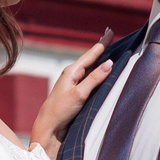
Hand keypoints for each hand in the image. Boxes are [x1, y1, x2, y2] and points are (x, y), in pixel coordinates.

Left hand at [31, 37, 115, 159]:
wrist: (49, 127)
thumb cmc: (61, 110)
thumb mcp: (80, 94)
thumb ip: (94, 78)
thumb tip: (109, 62)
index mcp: (72, 71)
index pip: (91, 54)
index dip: (102, 44)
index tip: (110, 32)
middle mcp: (72, 75)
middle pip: (91, 58)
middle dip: (101, 48)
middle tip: (110, 35)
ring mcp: (74, 84)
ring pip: (90, 68)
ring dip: (99, 59)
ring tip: (107, 50)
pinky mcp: (76, 93)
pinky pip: (90, 78)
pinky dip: (97, 71)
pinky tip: (100, 71)